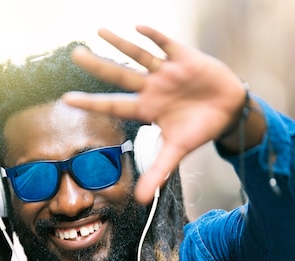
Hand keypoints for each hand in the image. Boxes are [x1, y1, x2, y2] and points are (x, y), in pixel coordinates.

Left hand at [62, 25, 245, 203]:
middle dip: (97, 65)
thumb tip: (141, 200)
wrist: (229, 112)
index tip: (66, 99)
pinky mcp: (186, 58)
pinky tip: (138, 26)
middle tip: (74, 54)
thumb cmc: (198, 129)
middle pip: (119, 74)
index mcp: (146, 109)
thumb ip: (157, 172)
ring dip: (120, 43)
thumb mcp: (176, 151)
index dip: (91, 102)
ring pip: (138, 55)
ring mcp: (166, 71)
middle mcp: (151, 88)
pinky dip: (154, 36)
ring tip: (99, 31)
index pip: (113, 104)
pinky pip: (167, 44)